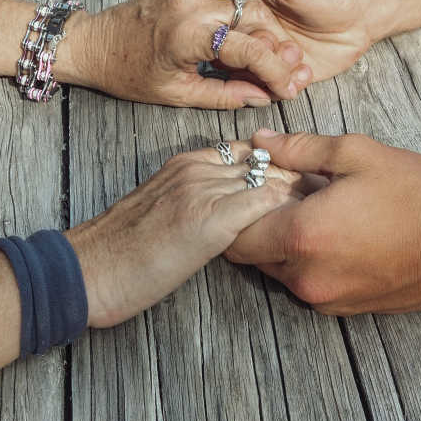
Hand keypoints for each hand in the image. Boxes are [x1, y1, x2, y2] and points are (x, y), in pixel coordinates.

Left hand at [61, 0, 312, 108]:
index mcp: (189, 34)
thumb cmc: (129, 74)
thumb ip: (224, 95)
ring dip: (262, 26)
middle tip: (282, 70)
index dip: (276, 71)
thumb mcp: (178, 95)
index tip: (288, 88)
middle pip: (257, 17)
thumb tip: (261, 97)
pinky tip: (244, 32)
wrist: (93, 43)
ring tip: (266, 54)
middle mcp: (192, 2)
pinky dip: (241, 11)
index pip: (251, 50)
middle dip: (275, 45)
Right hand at [65, 141, 308, 326]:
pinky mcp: (208, 220)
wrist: (90, 270)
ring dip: (301, 194)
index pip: (251, 150)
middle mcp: (198, 167)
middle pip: (267, 160)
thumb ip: (198, 197)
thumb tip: (234, 208)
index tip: (306, 183)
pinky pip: (262, 205)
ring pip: (271, 178)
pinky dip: (286, 213)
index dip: (282, 165)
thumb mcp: (162, 207)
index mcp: (187, 161)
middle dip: (300, 176)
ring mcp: (203, 190)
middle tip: (330, 195)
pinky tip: (303, 226)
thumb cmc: (122, 249)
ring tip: (329, 210)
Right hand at [201, 0, 373, 81]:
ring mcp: (266, 57)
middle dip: (254, 59)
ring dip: (272, 75)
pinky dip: (287, 86)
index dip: (232, 36)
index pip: (217, 28)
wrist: (362, 14)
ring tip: (297, 55)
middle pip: (232, 58)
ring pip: (250, 79)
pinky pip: (273, 91)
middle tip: (279, 44)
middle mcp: (249, 33)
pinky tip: (306, 69)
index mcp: (242, 7)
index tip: (258, 31)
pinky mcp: (283, 76)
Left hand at [225, 130, 420, 314]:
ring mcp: (323, 298)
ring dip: (284, 243)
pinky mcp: (342, 308)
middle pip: (252, 254)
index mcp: (302, 234)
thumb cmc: (417, 196)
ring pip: (278, 270)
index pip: (236, 232)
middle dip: (258, 224)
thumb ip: (300, 148)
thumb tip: (262, 141)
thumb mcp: (358, 154)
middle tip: (284, 194)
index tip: (254, 185)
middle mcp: (305, 276)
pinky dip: (308, 261)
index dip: (237, 206)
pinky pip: (306, 283)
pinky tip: (337, 234)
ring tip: (316, 211)